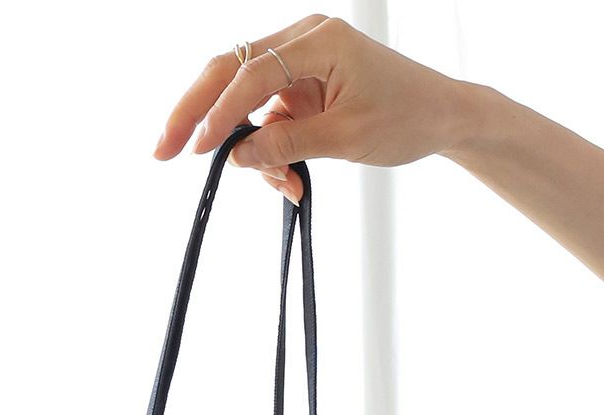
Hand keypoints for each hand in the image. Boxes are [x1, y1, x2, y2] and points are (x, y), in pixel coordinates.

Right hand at [153, 16, 470, 202]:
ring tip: (279, 185)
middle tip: (163, 150)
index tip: (199, 149)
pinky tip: (287, 179)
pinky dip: (267, 152)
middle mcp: (303, 41)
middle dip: (197, 113)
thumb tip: (235, 156)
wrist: (440, 116)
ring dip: (247, 149)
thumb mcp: (347, 138)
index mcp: (320, 40)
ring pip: (244, 101)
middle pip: (230, 70)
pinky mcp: (298, 88)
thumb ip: (289, 144)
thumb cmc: (406, 117)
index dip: (221, 112)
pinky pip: (265, 120)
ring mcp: (298, 64)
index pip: (252, 72)